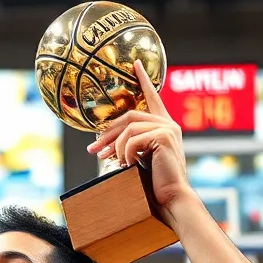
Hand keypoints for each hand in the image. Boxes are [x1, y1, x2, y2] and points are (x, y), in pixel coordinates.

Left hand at [85, 61, 191, 220]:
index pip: (152, 97)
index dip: (143, 80)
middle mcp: (169, 124)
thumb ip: (130, 145)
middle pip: (129, 116)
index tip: (134, 64)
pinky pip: (132, 139)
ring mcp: (168, 129)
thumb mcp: (140, 159)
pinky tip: (129, 166)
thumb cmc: (155, 184)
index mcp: (165, 127)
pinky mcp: (164, 136)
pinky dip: (125, 154)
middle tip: (92, 149)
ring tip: (111, 163)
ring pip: (128, 128)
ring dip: (115, 147)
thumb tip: (102, 143)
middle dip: (107, 132)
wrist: (170, 199)